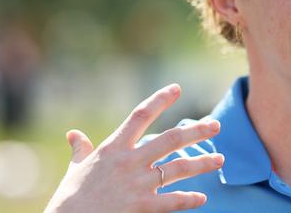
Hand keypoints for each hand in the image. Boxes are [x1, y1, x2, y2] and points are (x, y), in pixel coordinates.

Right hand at [44, 84, 223, 212]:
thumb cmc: (70, 198)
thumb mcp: (75, 169)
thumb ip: (80, 149)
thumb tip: (73, 134)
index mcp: (113, 148)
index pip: (140, 116)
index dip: (159, 100)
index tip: (176, 88)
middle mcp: (129, 161)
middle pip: (170, 140)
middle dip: (196, 131)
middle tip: (216, 125)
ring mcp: (137, 184)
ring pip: (178, 168)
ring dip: (202, 163)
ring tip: (220, 160)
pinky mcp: (141, 206)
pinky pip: (171, 201)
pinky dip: (188, 199)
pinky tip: (202, 198)